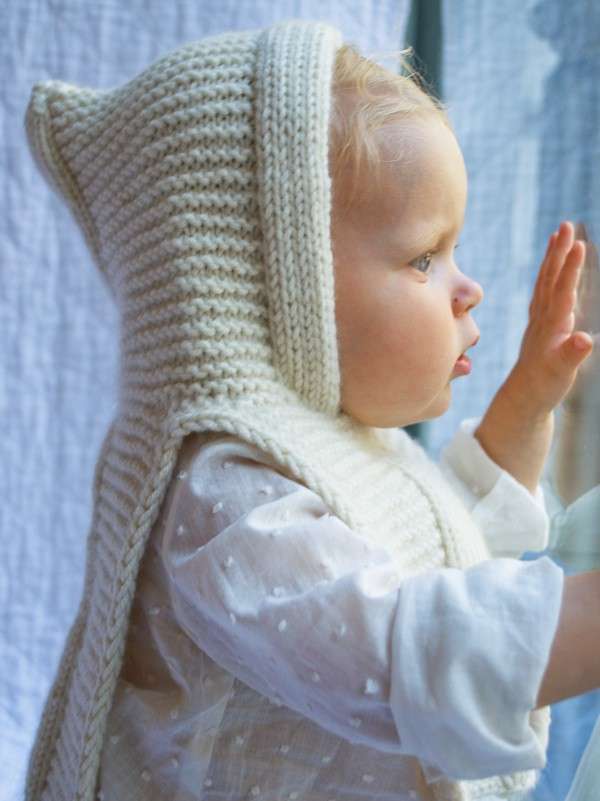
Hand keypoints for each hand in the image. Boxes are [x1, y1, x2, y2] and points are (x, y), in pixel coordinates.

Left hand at [505, 220, 593, 417]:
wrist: (523, 398)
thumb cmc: (545, 386)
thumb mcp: (562, 372)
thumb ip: (573, 355)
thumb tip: (585, 339)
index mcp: (552, 325)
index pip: (562, 290)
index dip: (571, 268)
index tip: (579, 243)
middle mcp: (543, 317)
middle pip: (551, 278)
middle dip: (560, 251)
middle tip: (567, 224)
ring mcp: (540, 319)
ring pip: (546, 282)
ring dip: (553, 258)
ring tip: (558, 236)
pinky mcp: (540, 325)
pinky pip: (545, 292)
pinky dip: (550, 275)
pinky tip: (552, 268)